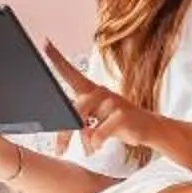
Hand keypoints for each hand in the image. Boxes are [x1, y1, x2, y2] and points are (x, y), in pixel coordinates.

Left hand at [43, 40, 153, 159]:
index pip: (70, 72)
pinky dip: (96, 141)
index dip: (56, 58)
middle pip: (73, 107)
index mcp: (90, 90)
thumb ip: (78, 120)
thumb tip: (62, 133)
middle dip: (64, 132)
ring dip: (83, 139)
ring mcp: (112, 101)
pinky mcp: (123, 114)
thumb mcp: (95, 119)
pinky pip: (100, 131)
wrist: (147, 127)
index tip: (44, 43)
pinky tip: (97, 145)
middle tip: (59, 147)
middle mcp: (99, 91)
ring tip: (87, 149)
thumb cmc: (117, 122)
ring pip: (85, 121)